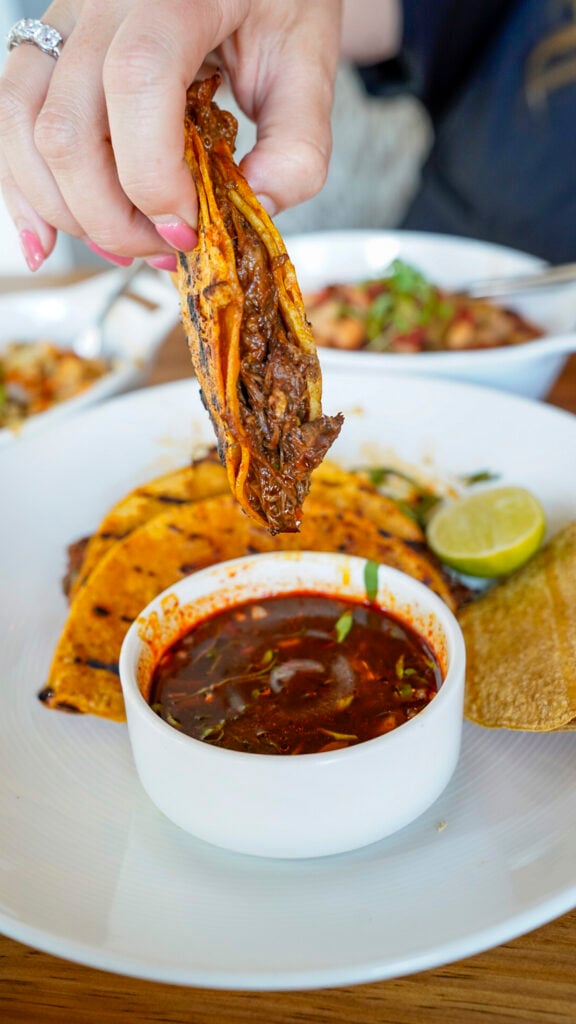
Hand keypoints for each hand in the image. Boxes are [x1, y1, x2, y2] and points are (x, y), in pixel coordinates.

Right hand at [0, 0, 341, 269]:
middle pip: (67, 127)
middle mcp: (103, 3)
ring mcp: (66, 22)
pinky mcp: (50, 48)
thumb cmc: (276, 2)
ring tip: (125, 248)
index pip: (135, 84)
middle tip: (167, 249)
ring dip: (69, 212)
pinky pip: (12, 119)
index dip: (153, 178)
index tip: (189, 229)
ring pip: (26, 129)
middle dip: (112, 217)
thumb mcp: (308, 63)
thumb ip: (297, 142)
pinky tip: (45, 239)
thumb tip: (255, 206)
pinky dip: (24, 188)